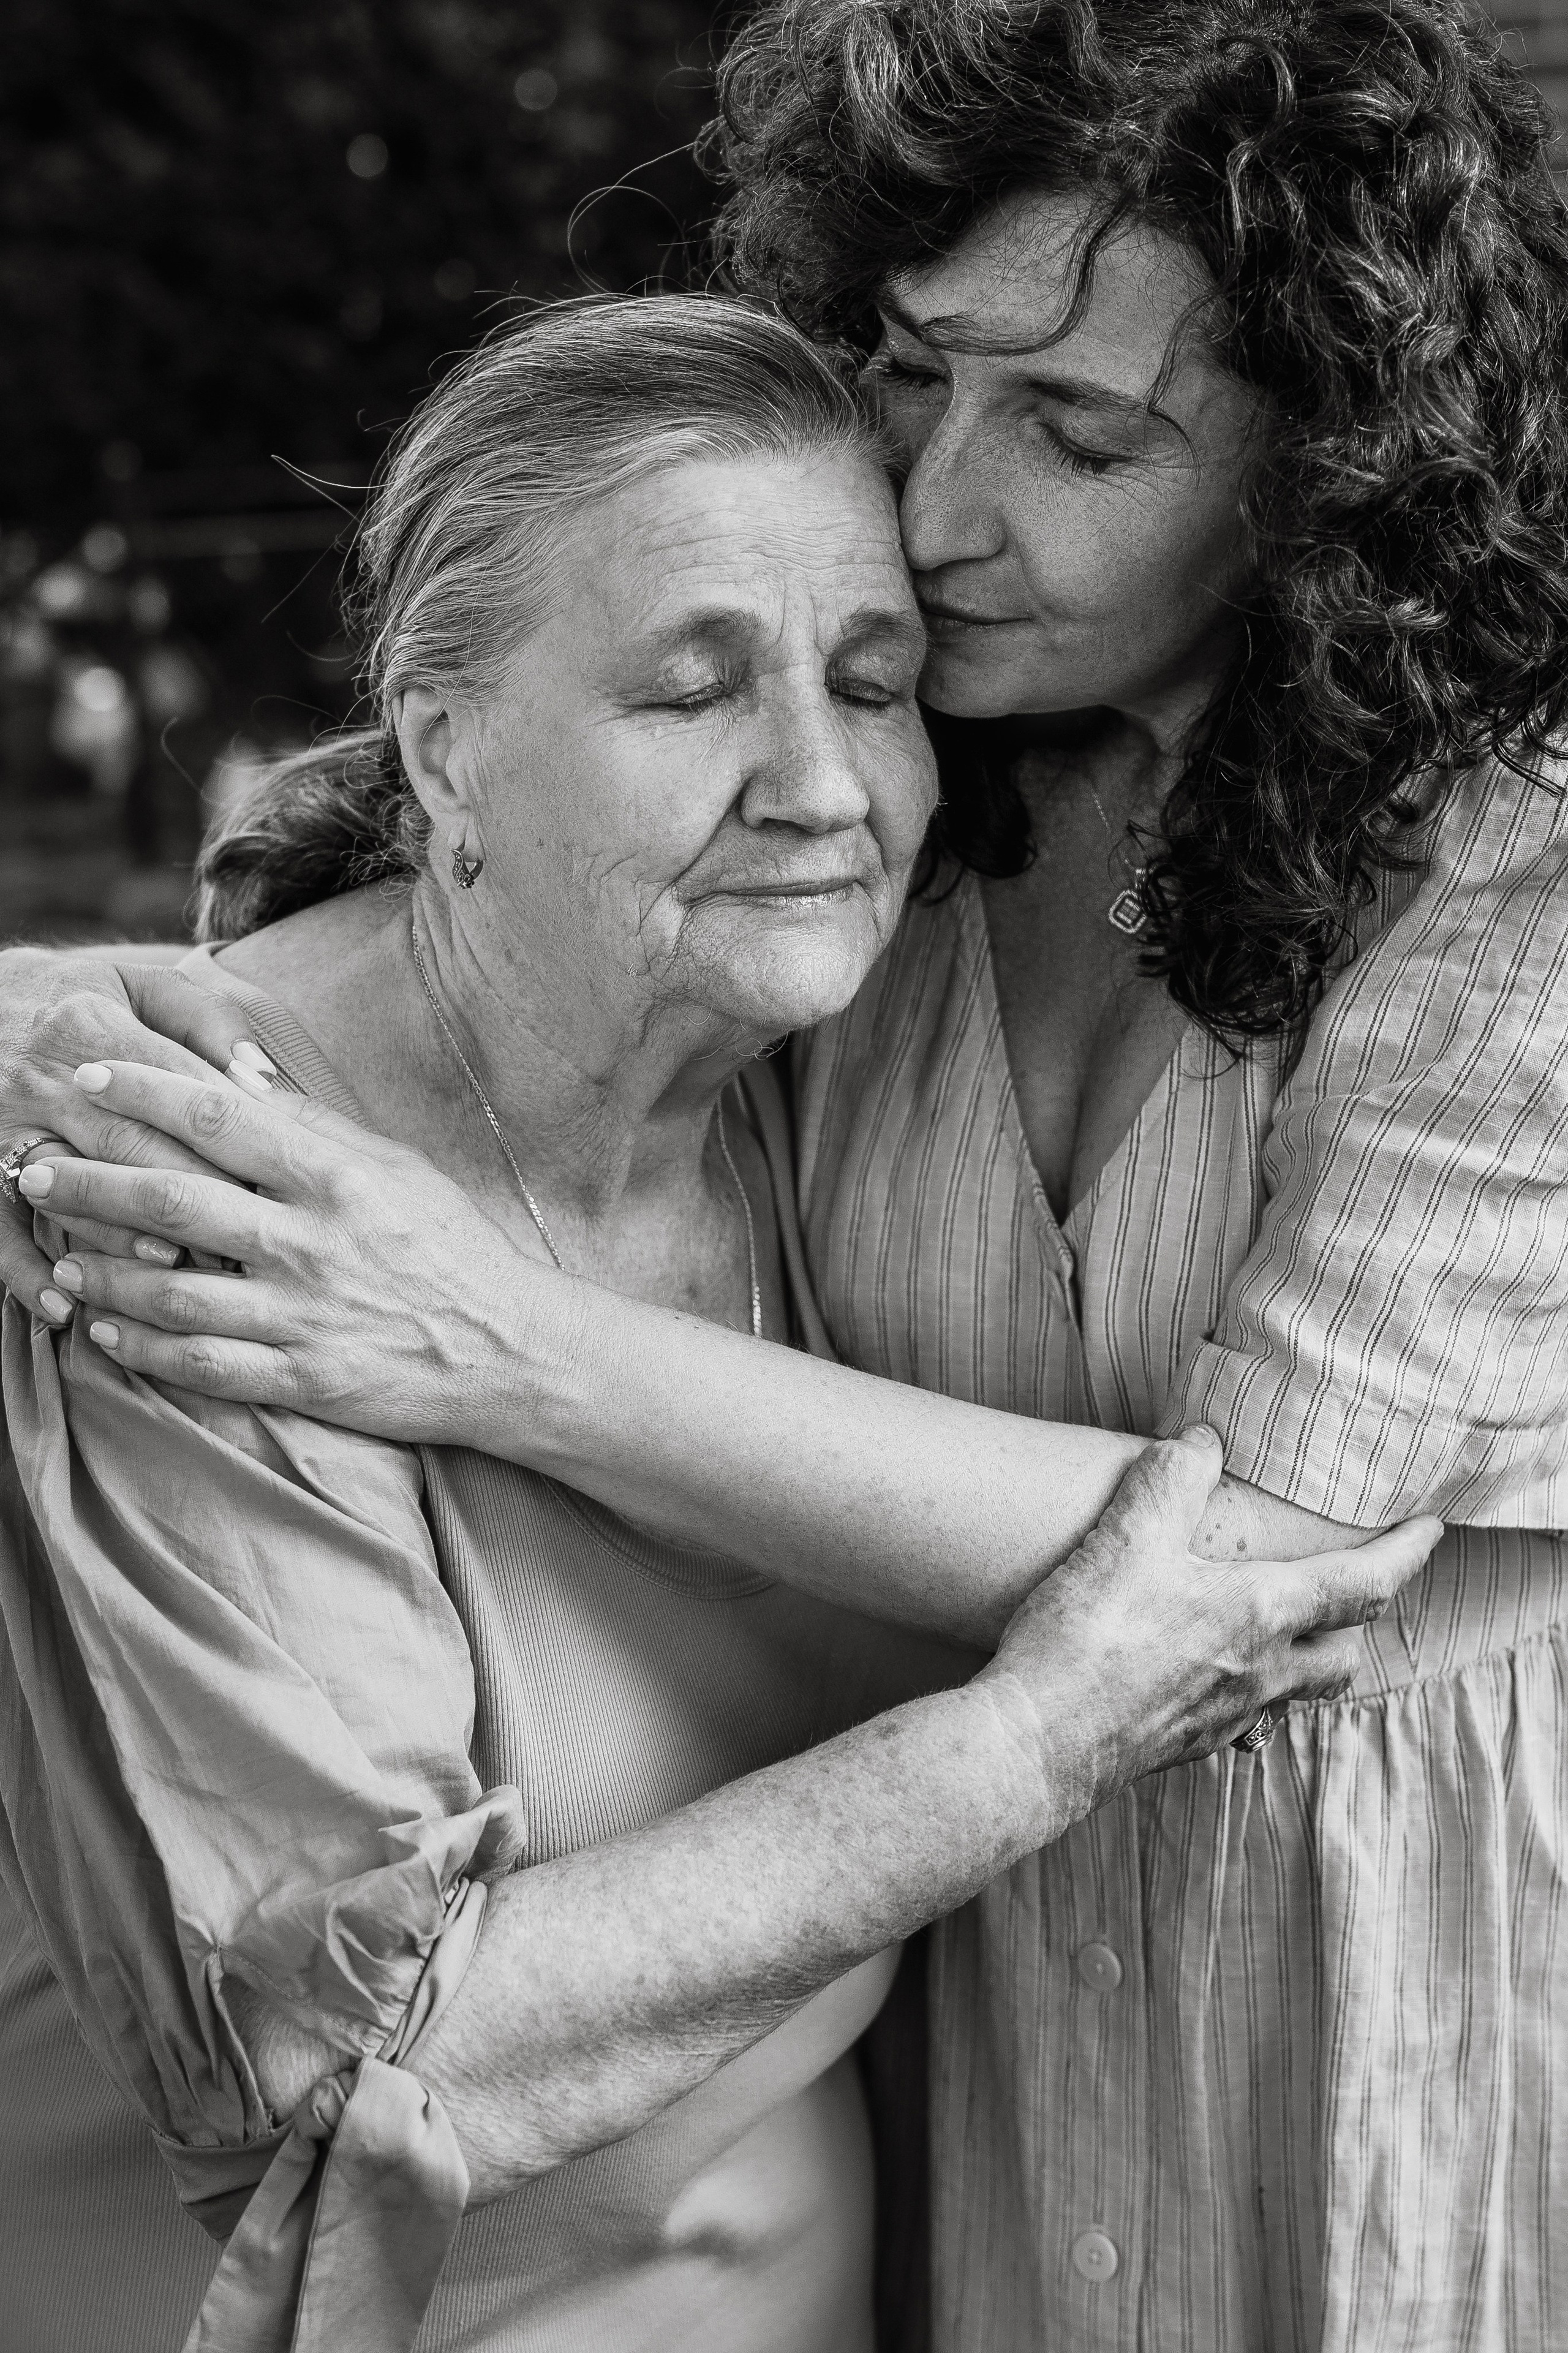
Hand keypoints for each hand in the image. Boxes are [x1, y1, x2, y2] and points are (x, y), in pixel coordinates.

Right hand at [0, 949, 267, 1317]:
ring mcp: (6, 1130)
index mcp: (95, 1029)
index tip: (280, 1186)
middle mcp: (48, 1082)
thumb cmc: (69, 996)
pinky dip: (27, 1275)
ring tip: (174, 1276)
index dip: (232, 1143)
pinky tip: (67, 1310)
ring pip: (73, 1197)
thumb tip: (260, 1076)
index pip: (180, 1094)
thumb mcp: (134, 983)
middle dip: (194, 1201)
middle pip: (134, 1150)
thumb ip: (204, 1019)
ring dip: (123, 1242)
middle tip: (247, 1247)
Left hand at [18, 1057, 562, 1439]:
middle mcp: (312, 1242)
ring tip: (59, 1255)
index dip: (142, 1093)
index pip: (218, 1119)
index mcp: (335, 1176)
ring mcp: (304, 1315)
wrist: (511, 1351)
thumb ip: (315, 1125)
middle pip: (172, 1201)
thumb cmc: (451, 1247)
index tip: (88, 1077)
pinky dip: (143, 1349)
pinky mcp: (305, 1378)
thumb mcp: (396, 1166)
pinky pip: (202, 1365)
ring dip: (100, 1272)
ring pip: (171, 1290)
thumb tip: (239, 1075)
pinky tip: (103, 1333)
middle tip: (32, 1169)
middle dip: (90, 1183)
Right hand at [979, 1427, 1440, 1804]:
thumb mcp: (1126, 1536)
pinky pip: (1246, 1716)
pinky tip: (1214, 1670)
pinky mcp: (1187, 1743)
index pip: (1362, 1584)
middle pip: (1344, 1650)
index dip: (1405, 1552)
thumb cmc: (1088, 1640)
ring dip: (1311, 1655)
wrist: (1039, 1741)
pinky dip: (1253, 1687)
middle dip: (1360, 1615)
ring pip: (1299, 1689)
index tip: (1431, 1530)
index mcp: (1260, 1614)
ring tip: (1292, 1626)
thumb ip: (1171, 1479)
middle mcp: (1259, 1671)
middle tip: (1355, 1581)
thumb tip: (1202, 1441)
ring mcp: (1226, 1715)